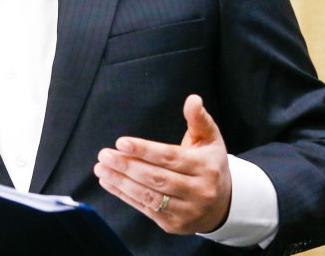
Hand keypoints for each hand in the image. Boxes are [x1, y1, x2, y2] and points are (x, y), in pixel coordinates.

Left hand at [93, 94, 231, 233]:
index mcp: (206, 168)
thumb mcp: (210, 140)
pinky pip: (145, 209)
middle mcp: (199, 191)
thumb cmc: (209, 165)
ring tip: (101, 168)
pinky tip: (108, 182)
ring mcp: (187, 211)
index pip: (170, 158)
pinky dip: (124, 195)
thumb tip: (193, 99)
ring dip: (121, 182)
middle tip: (104, 154)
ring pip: (149, 197)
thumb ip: (199, 119)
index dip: (144, 150)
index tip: (121, 142)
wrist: (223, 204)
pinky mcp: (174, 225)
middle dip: (127, 166)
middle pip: (157, 178)